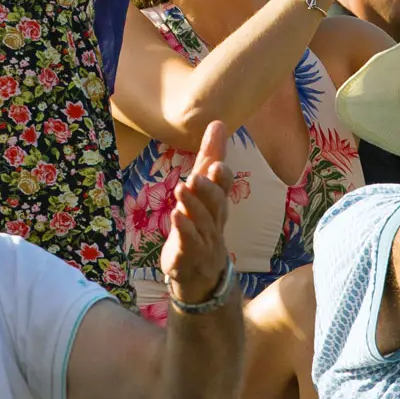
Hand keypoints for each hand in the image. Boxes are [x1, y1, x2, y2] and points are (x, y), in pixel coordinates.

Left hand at [160, 120, 234, 306]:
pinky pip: (189, 244)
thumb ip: (210, 158)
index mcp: (217, 206)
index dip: (221, 179)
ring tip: (182, 189)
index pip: (223, 190)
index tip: (218, 164)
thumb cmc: (202, 225)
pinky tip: (176, 217)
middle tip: (199, 176)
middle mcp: (214, 222)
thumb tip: (218, 122)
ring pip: (202, 223)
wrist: (200, 275)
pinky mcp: (189, 256)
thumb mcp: (203, 192)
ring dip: (193, 206)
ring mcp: (203, 242)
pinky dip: (184, 230)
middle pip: (216, 206)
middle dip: (209, 191)